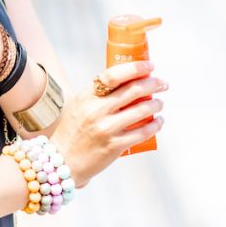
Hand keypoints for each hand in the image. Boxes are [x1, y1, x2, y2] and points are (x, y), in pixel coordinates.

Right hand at [50, 61, 167, 188]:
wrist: (63, 160)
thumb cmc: (72, 131)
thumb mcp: (79, 106)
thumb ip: (98, 94)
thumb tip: (127, 81)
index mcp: (86, 97)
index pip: (113, 75)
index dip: (135, 68)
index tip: (149, 66)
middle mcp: (96, 110)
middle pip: (133, 90)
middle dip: (153, 83)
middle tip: (162, 83)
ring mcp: (106, 128)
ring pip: (142, 110)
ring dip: (157, 104)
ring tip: (160, 103)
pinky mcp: (115, 146)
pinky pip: (143, 132)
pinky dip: (156, 125)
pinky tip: (159, 122)